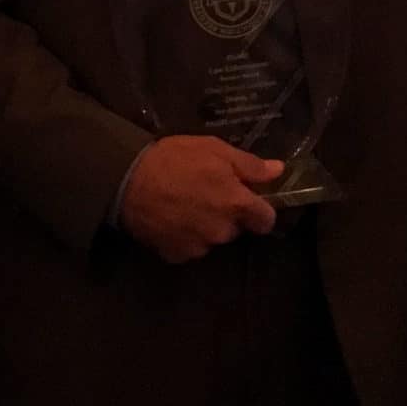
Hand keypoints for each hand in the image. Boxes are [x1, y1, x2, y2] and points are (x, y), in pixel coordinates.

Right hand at [118, 135, 281, 263]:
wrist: (127, 181)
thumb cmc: (174, 159)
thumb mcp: (214, 149)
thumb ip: (249, 165)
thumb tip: (278, 170)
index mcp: (236, 204)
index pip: (266, 220)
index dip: (260, 210)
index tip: (249, 200)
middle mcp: (222, 231)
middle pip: (236, 228)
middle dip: (227, 214)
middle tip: (207, 193)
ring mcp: (199, 246)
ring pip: (213, 238)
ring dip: (206, 225)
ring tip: (185, 204)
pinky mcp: (176, 255)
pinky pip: (190, 247)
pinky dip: (185, 236)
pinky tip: (171, 218)